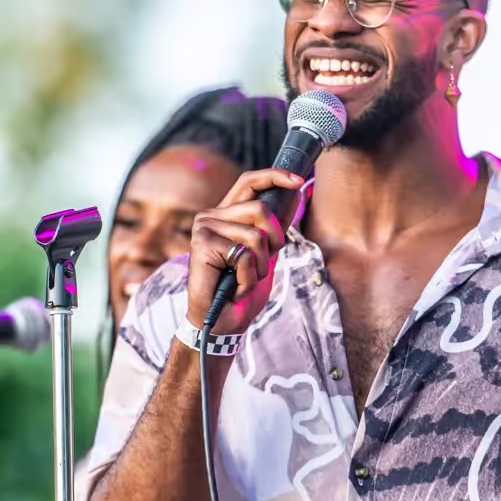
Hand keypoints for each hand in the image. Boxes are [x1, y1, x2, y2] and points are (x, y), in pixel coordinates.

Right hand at [185, 168, 302, 334]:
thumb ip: (276, 226)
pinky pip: (244, 256)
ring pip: (256, 236)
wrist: (221, 323)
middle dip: (273, 241)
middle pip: (260, 208)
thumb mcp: (266, 254)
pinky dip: (247, 279)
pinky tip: (235, 288)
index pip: (249, 181)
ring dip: (259, 267)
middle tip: (260, 266)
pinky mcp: (202, 246)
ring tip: (244, 280)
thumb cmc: (240, 291)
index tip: (298, 182)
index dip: (274, 177)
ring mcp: (204, 229)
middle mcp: (211, 216)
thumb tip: (296, 193)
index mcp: (225, 214)